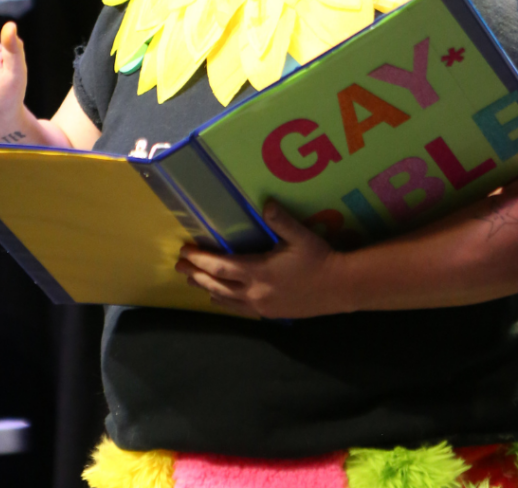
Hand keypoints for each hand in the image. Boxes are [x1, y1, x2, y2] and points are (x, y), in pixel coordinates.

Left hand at [175, 201, 349, 318]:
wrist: (339, 288)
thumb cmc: (319, 259)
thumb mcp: (301, 236)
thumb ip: (281, 220)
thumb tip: (266, 203)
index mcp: (258, 272)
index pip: (220, 266)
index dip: (200, 259)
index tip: (185, 251)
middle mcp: (255, 292)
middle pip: (217, 284)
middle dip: (196, 274)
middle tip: (178, 266)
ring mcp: (261, 306)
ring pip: (225, 299)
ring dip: (206, 288)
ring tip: (192, 280)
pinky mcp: (269, 313)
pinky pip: (239, 310)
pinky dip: (224, 302)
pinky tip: (219, 298)